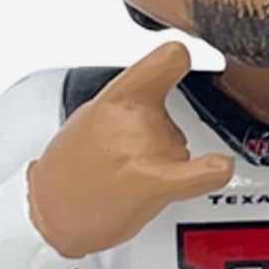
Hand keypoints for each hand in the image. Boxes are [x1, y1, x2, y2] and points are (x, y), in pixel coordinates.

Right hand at [26, 42, 234, 257]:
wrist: (48, 211)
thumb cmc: (70, 168)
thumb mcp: (92, 116)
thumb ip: (131, 102)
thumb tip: (164, 102)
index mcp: (115, 96)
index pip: (164, 61)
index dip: (181, 58)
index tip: (190, 56)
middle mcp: (131, 117)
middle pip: (175, 119)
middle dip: (158, 138)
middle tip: (124, 158)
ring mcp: (142, 147)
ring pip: (178, 149)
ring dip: (160, 164)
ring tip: (124, 178)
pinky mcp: (151, 182)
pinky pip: (194, 175)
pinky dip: (210, 172)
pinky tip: (219, 168)